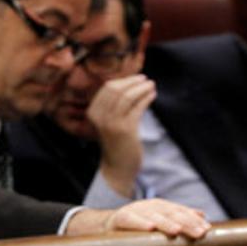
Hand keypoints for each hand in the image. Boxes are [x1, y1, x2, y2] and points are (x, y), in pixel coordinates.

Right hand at [87, 74, 156, 197]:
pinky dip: (146, 99)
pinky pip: (137, 107)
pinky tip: (152, 95)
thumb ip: (114, 106)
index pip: (107, 88)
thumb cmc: (116, 143)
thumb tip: (130, 85)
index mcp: (93, 112)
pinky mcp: (126, 129)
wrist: (117, 167)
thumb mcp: (109, 122)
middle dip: (133, 82)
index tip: (136, 78)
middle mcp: (100, 116)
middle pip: (117, 89)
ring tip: (151, 85)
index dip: (124, 80)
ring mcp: (112, 123)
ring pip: (127, 96)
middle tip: (146, 79)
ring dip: (142, 88)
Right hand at [104, 198, 210, 238]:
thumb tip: (203, 214)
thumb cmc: (139, 224)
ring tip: (177, 230)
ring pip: (153, 216)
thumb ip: (180, 216)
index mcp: (162, 206)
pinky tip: (150, 228)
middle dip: (187, 223)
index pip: (181, 212)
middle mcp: (150, 206)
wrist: (108, 224)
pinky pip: (130, 220)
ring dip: (166, 223)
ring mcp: (135, 210)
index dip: (194, 220)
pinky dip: (140, 223)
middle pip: (172, 214)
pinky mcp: (120, 218)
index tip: (207, 230)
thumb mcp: (160, 219)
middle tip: (199, 233)